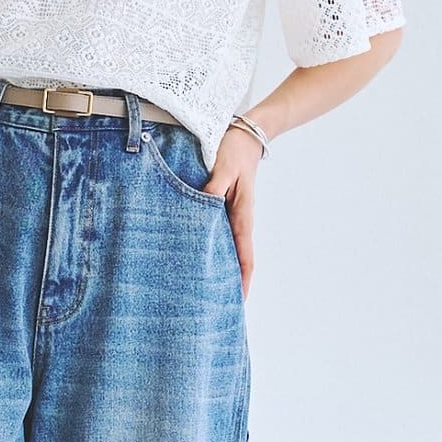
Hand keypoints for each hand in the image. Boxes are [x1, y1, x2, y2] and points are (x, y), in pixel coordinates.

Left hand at [206, 125, 264, 299]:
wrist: (244, 135)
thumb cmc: (234, 150)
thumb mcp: (223, 168)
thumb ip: (212, 189)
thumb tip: (203, 208)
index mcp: (242, 217)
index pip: (245, 257)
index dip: (243, 281)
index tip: (239, 302)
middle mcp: (237, 221)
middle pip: (234, 260)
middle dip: (228, 283)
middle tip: (216, 306)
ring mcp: (230, 216)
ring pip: (224, 249)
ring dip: (218, 268)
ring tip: (204, 289)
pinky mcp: (221, 208)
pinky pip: (216, 235)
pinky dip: (209, 249)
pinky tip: (196, 256)